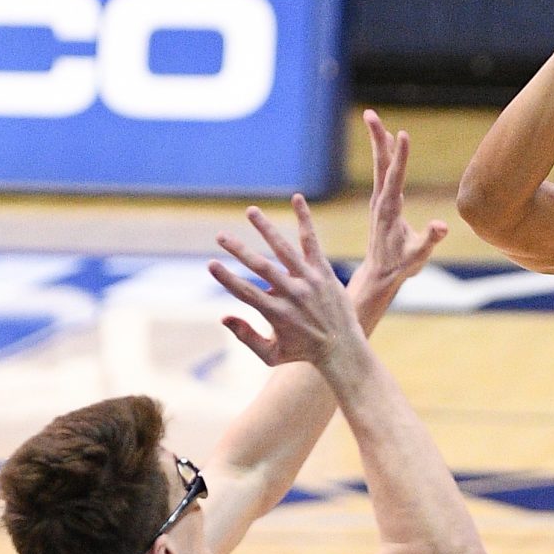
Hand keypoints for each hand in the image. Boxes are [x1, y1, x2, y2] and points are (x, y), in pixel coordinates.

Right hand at [209, 197, 363, 372]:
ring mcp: (309, 281)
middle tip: (220, 236)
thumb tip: (223, 317)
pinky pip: (312, 241)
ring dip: (266, 229)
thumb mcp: (271, 354)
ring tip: (250, 211)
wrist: (342, 349)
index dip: (227, 279)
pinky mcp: (323, 271)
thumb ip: (246, 337)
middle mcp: (293, 295)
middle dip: (239, 251)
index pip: (246, 293)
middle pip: (261, 268)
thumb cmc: (302, 352)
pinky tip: (297, 198)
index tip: (211, 264)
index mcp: (277, 314)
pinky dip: (305, 220)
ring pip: (284, 250)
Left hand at [350, 108, 447, 312]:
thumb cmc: (400, 266)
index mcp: (390, 210)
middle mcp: (381, 201)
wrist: (379, 275)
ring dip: (378, 142)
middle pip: (380, 164)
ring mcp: (379, 202)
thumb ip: (429, 240)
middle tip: (369, 113)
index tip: (402, 133)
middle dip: (377, 138)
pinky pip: (382, 174)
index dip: (400, 155)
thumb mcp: (418, 256)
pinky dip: (383, 156)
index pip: (395, 177)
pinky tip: (384, 145)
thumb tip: (442, 226)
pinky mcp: (381, 204)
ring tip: (374, 119)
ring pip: (380, 166)